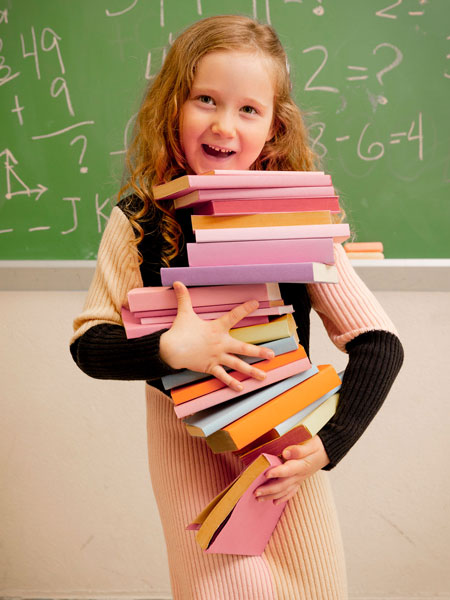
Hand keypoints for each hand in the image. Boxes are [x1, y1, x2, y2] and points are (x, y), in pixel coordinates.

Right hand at [159, 281, 274, 390]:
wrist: (170, 350)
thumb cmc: (179, 331)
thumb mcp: (184, 313)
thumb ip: (184, 298)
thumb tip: (177, 282)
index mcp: (217, 329)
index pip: (234, 316)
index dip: (245, 308)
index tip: (256, 303)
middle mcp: (221, 344)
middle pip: (243, 348)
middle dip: (259, 352)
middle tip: (272, 355)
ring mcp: (217, 357)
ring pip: (237, 365)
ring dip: (251, 371)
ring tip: (264, 376)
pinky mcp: (210, 367)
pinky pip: (223, 376)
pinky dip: (232, 383)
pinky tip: (241, 388)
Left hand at [254, 436, 329, 504]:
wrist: (327, 452)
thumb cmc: (317, 447)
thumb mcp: (311, 445)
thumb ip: (299, 449)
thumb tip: (286, 453)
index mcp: (302, 465)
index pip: (288, 470)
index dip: (277, 472)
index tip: (266, 474)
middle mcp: (300, 475)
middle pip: (283, 484)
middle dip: (269, 490)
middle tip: (256, 492)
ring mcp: (299, 480)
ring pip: (285, 491)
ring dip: (271, 495)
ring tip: (258, 498)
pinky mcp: (299, 481)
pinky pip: (291, 492)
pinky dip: (282, 498)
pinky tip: (274, 502)